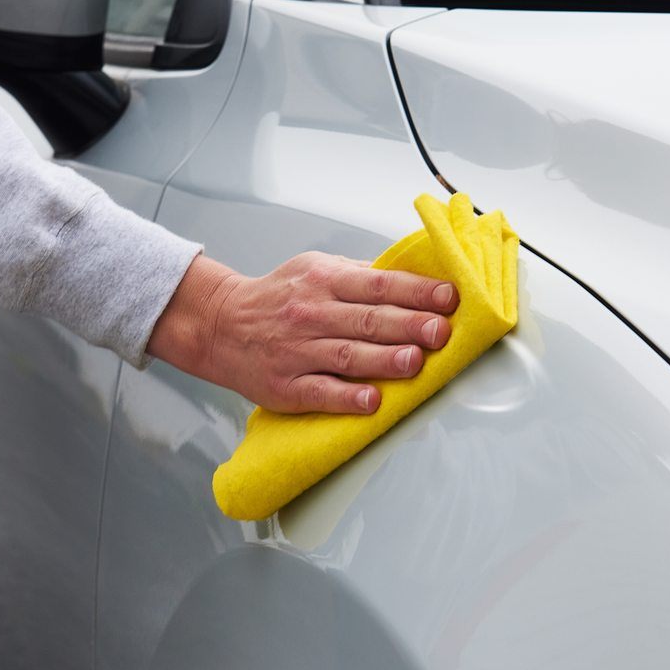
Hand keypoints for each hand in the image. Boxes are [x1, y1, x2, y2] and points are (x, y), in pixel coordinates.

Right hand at [146, 252, 457, 413]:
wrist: (220, 324)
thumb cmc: (277, 298)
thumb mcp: (314, 269)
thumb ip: (360, 276)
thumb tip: (413, 280)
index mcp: (324, 280)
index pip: (379, 284)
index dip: (417, 291)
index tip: (449, 298)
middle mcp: (311, 313)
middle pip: (368, 319)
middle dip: (410, 325)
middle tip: (442, 332)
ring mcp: (297, 350)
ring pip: (348, 355)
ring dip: (385, 359)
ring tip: (416, 362)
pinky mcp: (286, 385)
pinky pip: (320, 391)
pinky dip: (347, 396)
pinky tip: (372, 400)